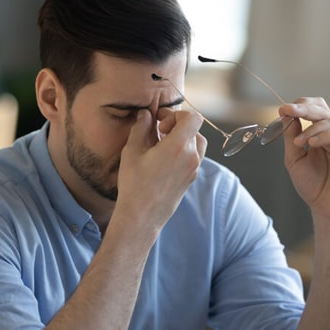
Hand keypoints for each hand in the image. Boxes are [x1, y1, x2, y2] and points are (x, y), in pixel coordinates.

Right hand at [116, 109, 206, 234]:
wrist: (142, 216)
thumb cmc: (135, 184)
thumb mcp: (132, 151)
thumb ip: (141, 128)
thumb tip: (145, 114)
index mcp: (179, 146)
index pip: (193, 118)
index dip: (177, 114)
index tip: (160, 123)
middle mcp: (192, 157)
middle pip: (195, 130)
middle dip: (177, 126)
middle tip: (159, 132)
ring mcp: (194, 170)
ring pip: (197, 144)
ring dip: (183, 139)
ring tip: (162, 145)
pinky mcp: (191, 179)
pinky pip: (194, 158)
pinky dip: (183, 152)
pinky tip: (164, 159)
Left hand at [279, 97, 329, 224]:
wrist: (326, 210)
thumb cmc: (312, 186)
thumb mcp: (294, 159)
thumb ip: (291, 136)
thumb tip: (286, 113)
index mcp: (320, 134)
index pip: (314, 110)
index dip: (299, 106)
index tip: (282, 109)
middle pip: (323, 110)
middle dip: (304, 108)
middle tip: (288, 110)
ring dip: (312, 128)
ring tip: (299, 142)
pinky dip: (326, 135)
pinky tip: (312, 144)